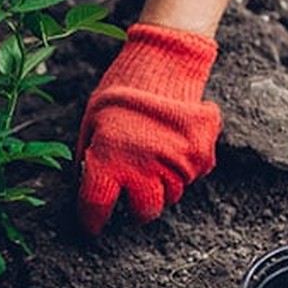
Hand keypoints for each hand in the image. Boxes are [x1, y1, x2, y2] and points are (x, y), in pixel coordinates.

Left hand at [76, 23, 221, 234]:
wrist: (163, 61)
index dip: (92, 220)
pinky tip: (172, 145)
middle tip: (132, 193)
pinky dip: (183, 168)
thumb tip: (86, 182)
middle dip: (137, 208)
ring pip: (171, 195)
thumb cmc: (121, 89)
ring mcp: (176, 164)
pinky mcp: (201, 155)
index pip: (97, 206)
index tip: (93, 226)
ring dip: (161, 185)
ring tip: (153, 159)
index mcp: (109, 160)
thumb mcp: (92, 121)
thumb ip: (89, 155)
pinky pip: (192, 176)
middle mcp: (144, 168)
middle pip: (145, 211)